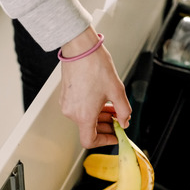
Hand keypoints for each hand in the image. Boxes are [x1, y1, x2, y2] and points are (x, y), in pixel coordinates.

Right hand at [59, 27, 131, 148]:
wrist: (80, 48)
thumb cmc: (95, 66)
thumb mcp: (117, 91)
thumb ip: (123, 111)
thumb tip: (124, 122)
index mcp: (84, 115)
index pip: (90, 141)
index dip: (104, 141)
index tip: (115, 135)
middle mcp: (72, 112)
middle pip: (89, 129)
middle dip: (105, 126)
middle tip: (118, 119)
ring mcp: (67, 104)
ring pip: (85, 118)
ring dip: (99, 116)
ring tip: (112, 107)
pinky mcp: (65, 96)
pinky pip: (79, 109)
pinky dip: (91, 108)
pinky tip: (102, 99)